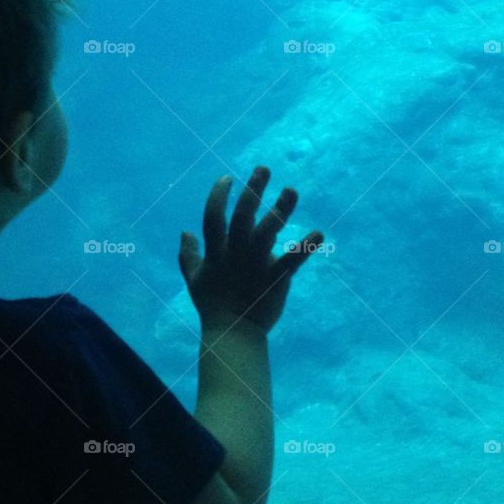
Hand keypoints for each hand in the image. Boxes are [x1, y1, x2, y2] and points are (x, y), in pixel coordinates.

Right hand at [179, 166, 323, 333]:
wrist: (232, 335)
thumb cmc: (213, 306)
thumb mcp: (194, 279)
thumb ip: (188, 254)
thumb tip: (183, 232)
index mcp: (216, 252)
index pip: (213, 217)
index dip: (218, 196)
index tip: (227, 178)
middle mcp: (235, 254)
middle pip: (242, 216)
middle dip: (253, 190)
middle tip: (264, 169)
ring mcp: (255, 266)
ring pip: (267, 232)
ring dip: (280, 209)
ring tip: (291, 190)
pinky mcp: (275, 280)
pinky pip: (292, 261)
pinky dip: (306, 247)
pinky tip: (319, 233)